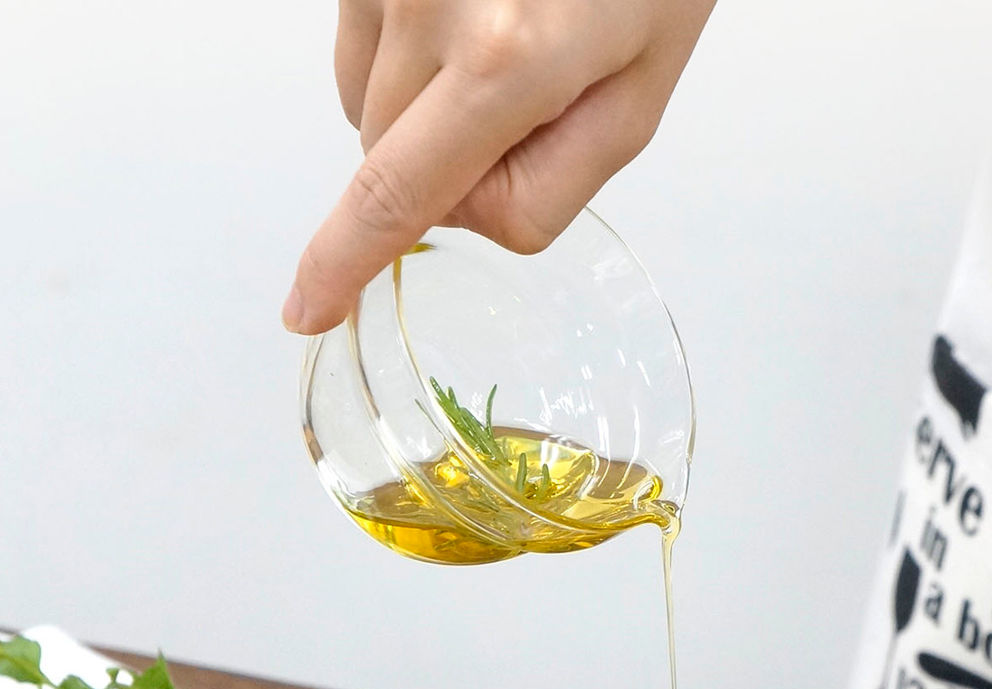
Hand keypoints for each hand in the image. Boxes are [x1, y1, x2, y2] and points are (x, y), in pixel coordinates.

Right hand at [283, 0, 715, 333]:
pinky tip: (465, 8)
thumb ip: (549, 188)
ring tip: (498, 38)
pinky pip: (359, 40)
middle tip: (525, 101)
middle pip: (385, 158)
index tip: (307, 308)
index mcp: (504, 58)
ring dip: (418, 106)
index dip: (344, 261)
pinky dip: (405, 49)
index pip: (397, 193)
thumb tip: (458, 214)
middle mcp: (423, 2)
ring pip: (363, 100)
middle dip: (442, 165)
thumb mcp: (637, 99)